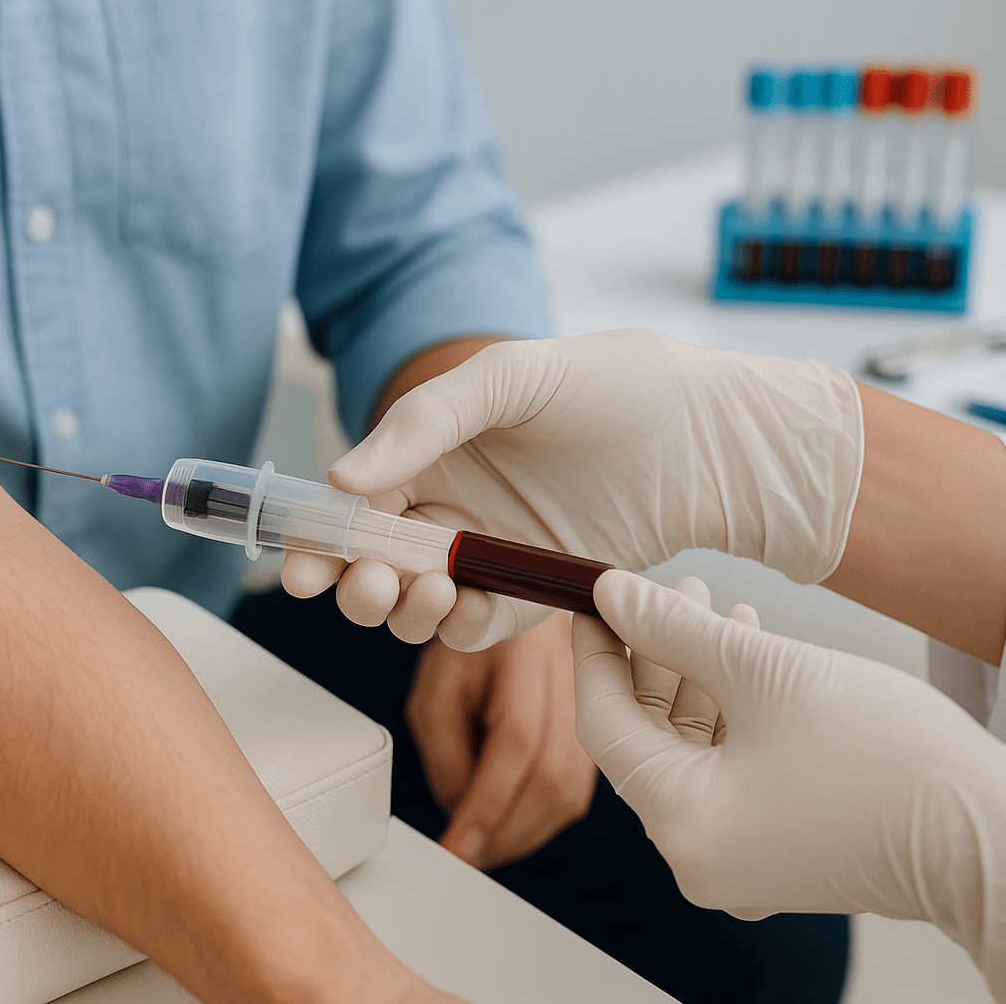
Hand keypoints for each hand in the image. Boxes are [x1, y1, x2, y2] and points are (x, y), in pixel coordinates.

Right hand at [281, 331, 862, 649]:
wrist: (703, 432)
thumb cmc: (610, 387)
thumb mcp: (508, 379)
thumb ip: (423, 423)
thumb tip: (343, 479)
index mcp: (428, 455)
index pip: (351, 505)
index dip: (318, 539)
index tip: (302, 566)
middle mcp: (449, 510)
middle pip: (371, 563)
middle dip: (351, 583)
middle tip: (361, 583)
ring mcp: (489, 556)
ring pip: (415, 603)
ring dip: (400, 608)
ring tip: (422, 588)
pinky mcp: (534, 595)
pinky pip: (479, 626)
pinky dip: (459, 627)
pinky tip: (465, 606)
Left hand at [408, 610, 595, 870]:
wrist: (512, 615)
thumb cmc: (468, 648)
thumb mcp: (434, 690)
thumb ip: (443, 752)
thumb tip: (462, 814)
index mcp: (526, 654)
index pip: (515, 742)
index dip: (487, 805)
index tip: (456, 847)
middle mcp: (572, 679)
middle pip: (552, 775)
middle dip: (506, 832)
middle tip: (467, 855)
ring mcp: (593, 708)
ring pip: (571, 791)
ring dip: (525, 834)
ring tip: (486, 848)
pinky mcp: (597, 732)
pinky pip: (578, 790)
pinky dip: (542, 820)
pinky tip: (513, 828)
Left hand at [573, 569, 1005, 1003]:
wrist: (991, 836)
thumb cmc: (886, 756)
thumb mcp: (764, 672)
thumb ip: (674, 629)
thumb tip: (610, 594)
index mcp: (681, 823)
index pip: (604, 722)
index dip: (596, 651)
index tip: (594, 596)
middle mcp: (697, 854)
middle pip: (645, 738)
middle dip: (656, 655)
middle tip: (672, 586)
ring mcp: (737, 857)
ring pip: (688, 750)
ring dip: (697, 676)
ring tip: (717, 605)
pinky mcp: (774, 847)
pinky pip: (725, 772)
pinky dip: (728, 714)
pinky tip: (746, 652)